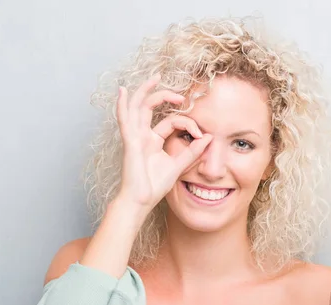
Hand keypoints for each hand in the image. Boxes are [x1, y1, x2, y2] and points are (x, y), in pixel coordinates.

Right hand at [116, 74, 212, 211]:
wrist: (140, 201)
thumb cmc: (154, 187)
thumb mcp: (178, 166)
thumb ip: (192, 152)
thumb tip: (208, 137)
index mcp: (153, 140)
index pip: (171, 121)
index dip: (188, 123)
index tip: (201, 135)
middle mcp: (142, 135)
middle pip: (150, 106)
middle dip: (164, 95)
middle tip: (180, 94)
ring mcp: (134, 137)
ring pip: (137, 107)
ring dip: (145, 91)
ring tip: (156, 78)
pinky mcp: (129, 142)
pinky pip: (124, 120)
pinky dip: (122, 105)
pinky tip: (122, 92)